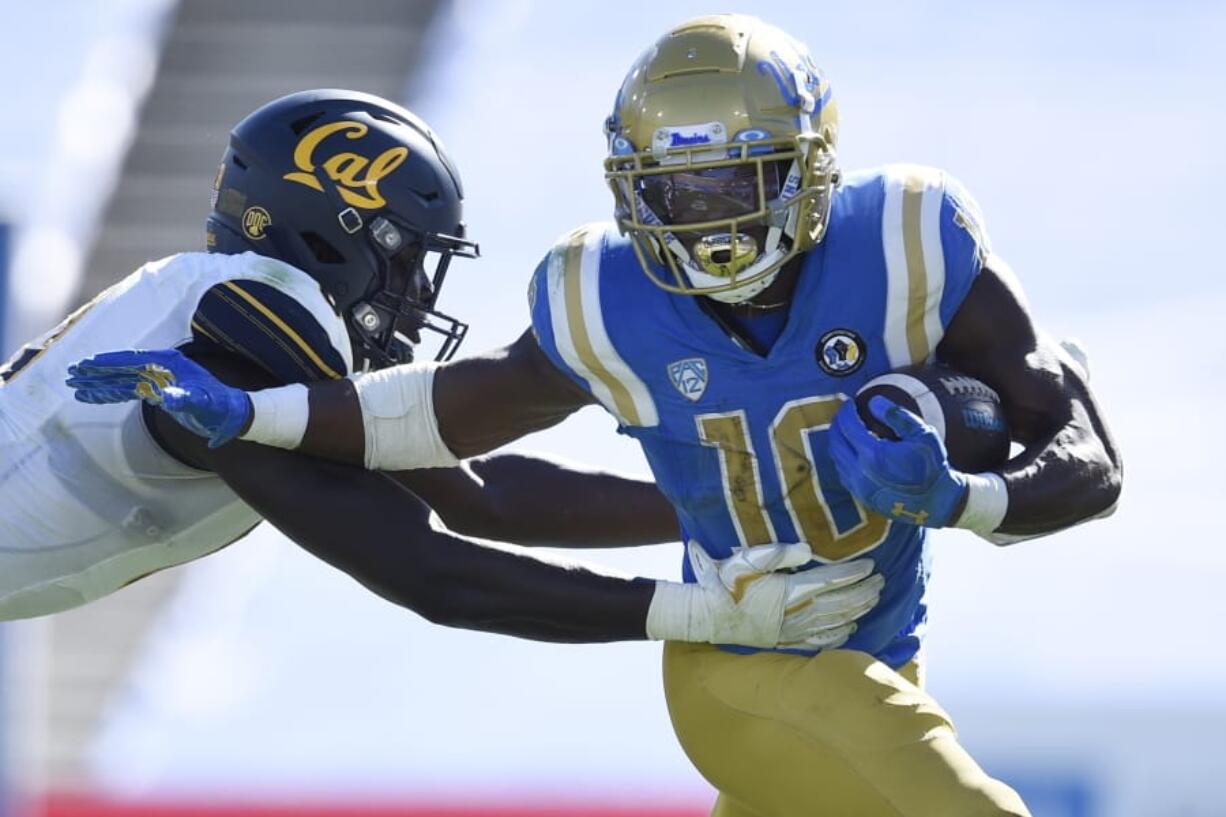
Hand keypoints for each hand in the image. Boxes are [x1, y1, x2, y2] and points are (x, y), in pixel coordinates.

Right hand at [66, 349, 251, 447]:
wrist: (231, 414)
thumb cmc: (220, 407)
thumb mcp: (204, 404)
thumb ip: (186, 399)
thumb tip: (167, 398)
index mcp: (170, 363)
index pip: (134, 360)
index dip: (110, 363)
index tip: (87, 364)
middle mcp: (162, 367)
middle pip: (122, 367)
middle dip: (97, 371)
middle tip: (71, 372)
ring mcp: (158, 379)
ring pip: (121, 379)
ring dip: (98, 382)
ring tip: (73, 384)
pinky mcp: (157, 391)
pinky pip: (127, 391)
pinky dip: (108, 394)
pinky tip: (90, 396)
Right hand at [648, 541, 883, 649]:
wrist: (706, 615)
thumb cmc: (724, 583)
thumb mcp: (746, 560)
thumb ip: (777, 553)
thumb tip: (807, 549)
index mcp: (790, 590)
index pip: (832, 581)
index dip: (854, 574)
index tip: (872, 566)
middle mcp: (797, 612)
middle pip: (840, 603)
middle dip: (864, 592)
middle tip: (881, 581)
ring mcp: (793, 629)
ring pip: (835, 621)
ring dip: (858, 610)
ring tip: (874, 600)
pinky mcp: (786, 640)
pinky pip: (820, 640)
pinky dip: (839, 635)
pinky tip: (851, 629)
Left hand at [828, 395, 968, 527]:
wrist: (936, 501)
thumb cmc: (931, 465)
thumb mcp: (922, 434)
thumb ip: (896, 415)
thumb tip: (873, 401)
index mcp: (873, 454)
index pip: (847, 426)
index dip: (846, 411)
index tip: (851, 403)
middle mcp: (860, 471)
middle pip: (835, 441)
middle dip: (838, 423)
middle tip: (845, 414)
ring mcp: (858, 486)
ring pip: (836, 458)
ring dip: (837, 440)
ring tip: (846, 429)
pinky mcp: (861, 496)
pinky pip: (841, 473)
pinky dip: (841, 457)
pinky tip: (851, 451)